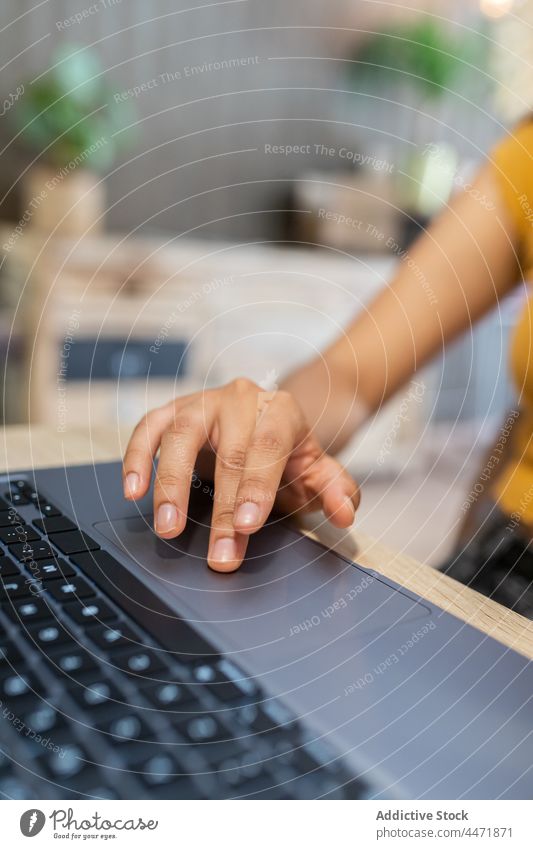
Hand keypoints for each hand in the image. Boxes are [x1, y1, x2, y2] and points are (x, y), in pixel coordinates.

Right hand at [122, 378, 359, 571]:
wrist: (265, 420)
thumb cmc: (288, 453)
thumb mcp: (318, 471)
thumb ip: (337, 490)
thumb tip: (345, 514)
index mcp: (280, 410)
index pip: (268, 447)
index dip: (257, 488)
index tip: (248, 526)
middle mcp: (240, 400)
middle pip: (227, 452)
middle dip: (223, 509)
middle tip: (219, 554)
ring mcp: (202, 402)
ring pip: (180, 435)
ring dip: (170, 484)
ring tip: (167, 526)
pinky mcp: (172, 411)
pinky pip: (148, 429)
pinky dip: (136, 458)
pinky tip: (133, 490)